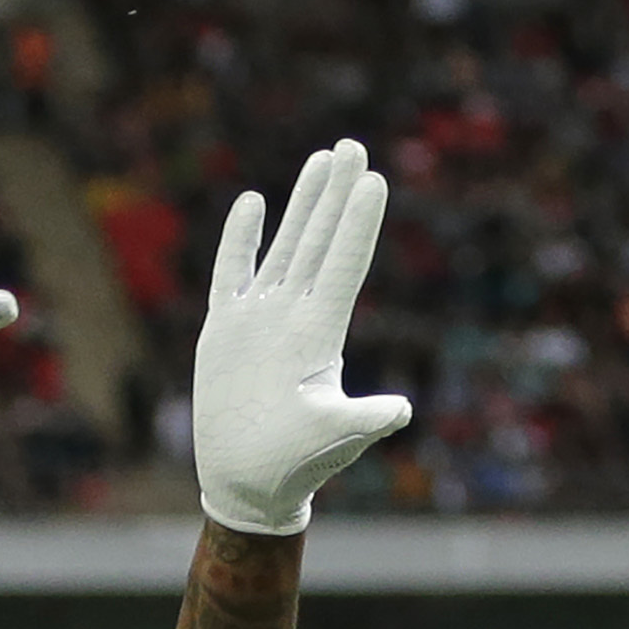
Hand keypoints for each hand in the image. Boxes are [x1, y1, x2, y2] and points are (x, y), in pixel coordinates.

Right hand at [194, 139, 414, 535]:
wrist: (248, 483)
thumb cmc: (294, 465)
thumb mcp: (333, 440)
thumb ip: (364, 420)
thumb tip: (402, 409)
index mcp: (321, 336)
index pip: (344, 266)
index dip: (359, 224)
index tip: (375, 180)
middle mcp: (294, 317)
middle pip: (321, 242)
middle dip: (337, 194)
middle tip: (355, 146)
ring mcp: (260, 319)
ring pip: (286, 246)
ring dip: (304, 203)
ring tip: (324, 158)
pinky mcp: (226, 330)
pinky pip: (232, 273)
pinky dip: (240, 239)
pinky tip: (253, 202)